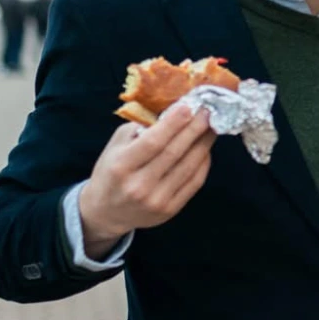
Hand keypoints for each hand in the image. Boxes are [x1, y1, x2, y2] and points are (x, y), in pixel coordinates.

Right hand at [79, 103, 215, 254]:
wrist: (107, 213)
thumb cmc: (111, 172)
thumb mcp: (115, 146)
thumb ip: (140, 129)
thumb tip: (173, 113)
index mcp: (121, 166)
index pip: (153, 142)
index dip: (173, 124)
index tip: (188, 107)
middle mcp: (139, 186)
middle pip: (174, 153)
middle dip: (194, 129)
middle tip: (208, 112)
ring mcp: (157, 200)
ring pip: (188, 167)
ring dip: (203, 144)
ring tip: (212, 127)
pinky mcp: (170, 210)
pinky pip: (194, 182)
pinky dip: (203, 163)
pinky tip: (205, 148)